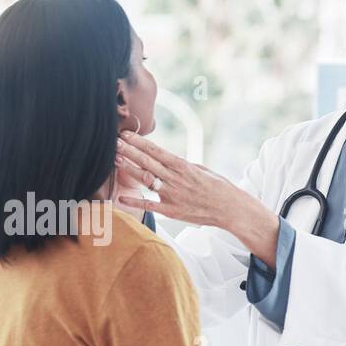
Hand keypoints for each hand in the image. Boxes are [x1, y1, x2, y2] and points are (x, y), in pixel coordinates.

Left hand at [116, 131, 280, 261]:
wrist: (232, 210)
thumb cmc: (219, 188)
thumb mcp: (202, 170)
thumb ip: (183, 165)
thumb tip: (168, 160)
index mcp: (183, 166)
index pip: (156, 150)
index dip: (138, 141)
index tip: (125, 134)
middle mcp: (175, 179)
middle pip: (147, 161)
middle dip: (128, 150)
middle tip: (113, 142)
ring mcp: (172, 195)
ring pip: (145, 179)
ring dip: (128, 169)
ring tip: (115, 160)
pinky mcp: (172, 211)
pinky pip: (149, 205)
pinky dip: (134, 201)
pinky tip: (121, 197)